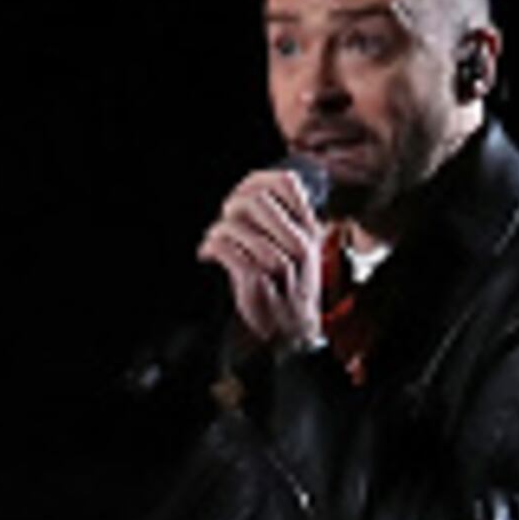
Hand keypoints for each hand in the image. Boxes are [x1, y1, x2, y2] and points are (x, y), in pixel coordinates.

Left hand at [197, 168, 326, 353]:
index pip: (286, 183)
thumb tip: (245, 192)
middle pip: (256, 200)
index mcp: (309, 231)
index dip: (255, 182)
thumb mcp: (300, 251)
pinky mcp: (258, 285)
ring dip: (218, 231)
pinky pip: (227, 251)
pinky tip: (209, 254)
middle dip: (232, 207)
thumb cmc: (290, 291)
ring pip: (238, 226)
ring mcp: (281, 266)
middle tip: (225, 222)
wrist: (293, 337)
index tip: (241, 195)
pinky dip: (212, 248)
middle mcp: (299, 245)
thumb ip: (282, 221)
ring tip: (214, 242)